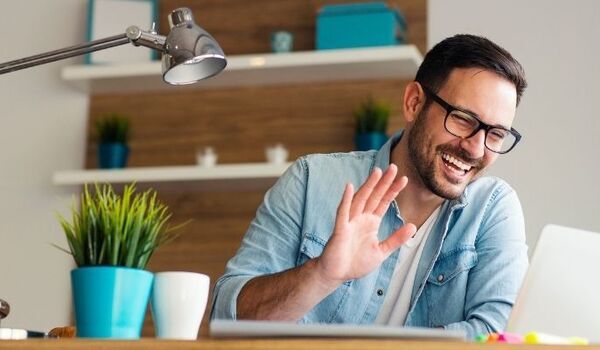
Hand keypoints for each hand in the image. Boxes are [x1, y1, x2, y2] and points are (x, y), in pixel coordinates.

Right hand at [315, 164, 415, 285]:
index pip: (383, 202)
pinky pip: (343, 212)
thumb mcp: (381, 251)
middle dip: (383, 182)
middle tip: (394, 167)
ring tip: (377, 171)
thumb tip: (413, 226)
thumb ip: (396, 239)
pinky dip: (346, 200)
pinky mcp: (340, 229)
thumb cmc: (356, 262)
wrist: (336, 274)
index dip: (393, 191)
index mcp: (370, 222)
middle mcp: (360, 218)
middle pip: (374, 196)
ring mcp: (349, 222)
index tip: (404, 179)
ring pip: (360, 200)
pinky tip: (349, 187)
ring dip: (368, 186)